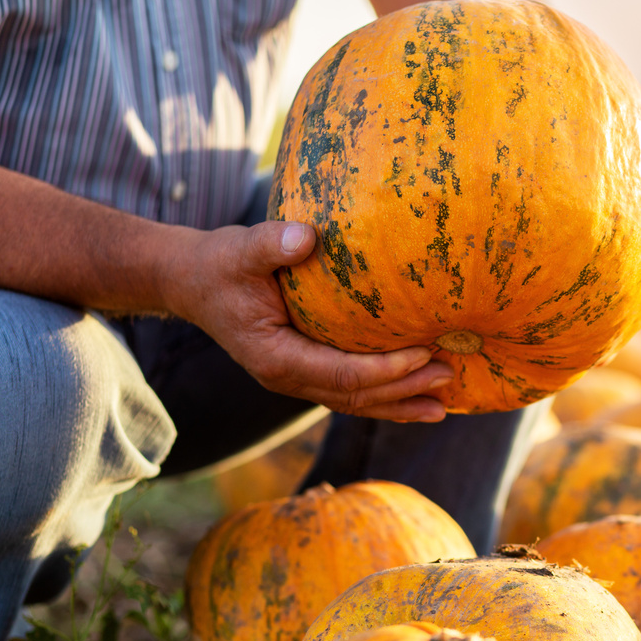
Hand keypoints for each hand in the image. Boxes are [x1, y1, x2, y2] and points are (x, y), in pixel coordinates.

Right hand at [162, 220, 452, 421]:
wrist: (192, 282)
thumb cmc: (220, 264)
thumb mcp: (241, 249)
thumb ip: (272, 244)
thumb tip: (306, 236)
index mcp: (274, 358)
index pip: (340, 375)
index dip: (384, 369)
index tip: (422, 353)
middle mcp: (287, 377)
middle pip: (355, 397)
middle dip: (403, 391)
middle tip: (448, 376)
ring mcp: (297, 379)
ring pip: (355, 403)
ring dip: (399, 404)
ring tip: (442, 405)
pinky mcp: (306, 370)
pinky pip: (350, 392)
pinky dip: (384, 397)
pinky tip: (416, 398)